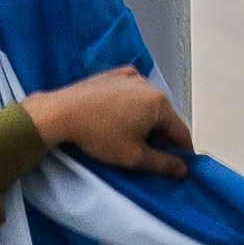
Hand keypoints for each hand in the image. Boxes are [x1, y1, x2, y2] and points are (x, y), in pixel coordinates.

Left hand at [26, 66, 192, 176]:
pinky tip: (117, 117)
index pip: (181, 132)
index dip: (181, 152)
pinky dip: (130, 104)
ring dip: (144, 120)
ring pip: (148, 104)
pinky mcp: (114, 75)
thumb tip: (182, 169)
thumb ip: (163, 164)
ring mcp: (131, 77)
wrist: (61, 113)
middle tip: (146, 154)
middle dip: (160, 136)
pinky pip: (131, 92)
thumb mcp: (134, 157)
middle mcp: (149, 85)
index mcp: (160, 103)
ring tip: (127, 137)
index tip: (177, 165)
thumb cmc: (97, 134)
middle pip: (165, 117)